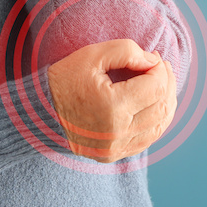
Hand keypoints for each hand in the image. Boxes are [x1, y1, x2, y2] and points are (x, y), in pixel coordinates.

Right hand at [47, 39, 176, 162]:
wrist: (39, 112)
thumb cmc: (65, 80)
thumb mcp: (92, 55)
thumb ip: (127, 51)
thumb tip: (153, 61)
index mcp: (113, 107)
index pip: (156, 86)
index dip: (160, 68)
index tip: (152, 56)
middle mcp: (118, 133)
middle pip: (162, 107)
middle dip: (167, 82)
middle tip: (161, 65)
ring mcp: (117, 148)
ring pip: (160, 125)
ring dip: (167, 101)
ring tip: (162, 81)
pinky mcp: (114, 155)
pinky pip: (148, 139)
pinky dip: (158, 120)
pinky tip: (155, 103)